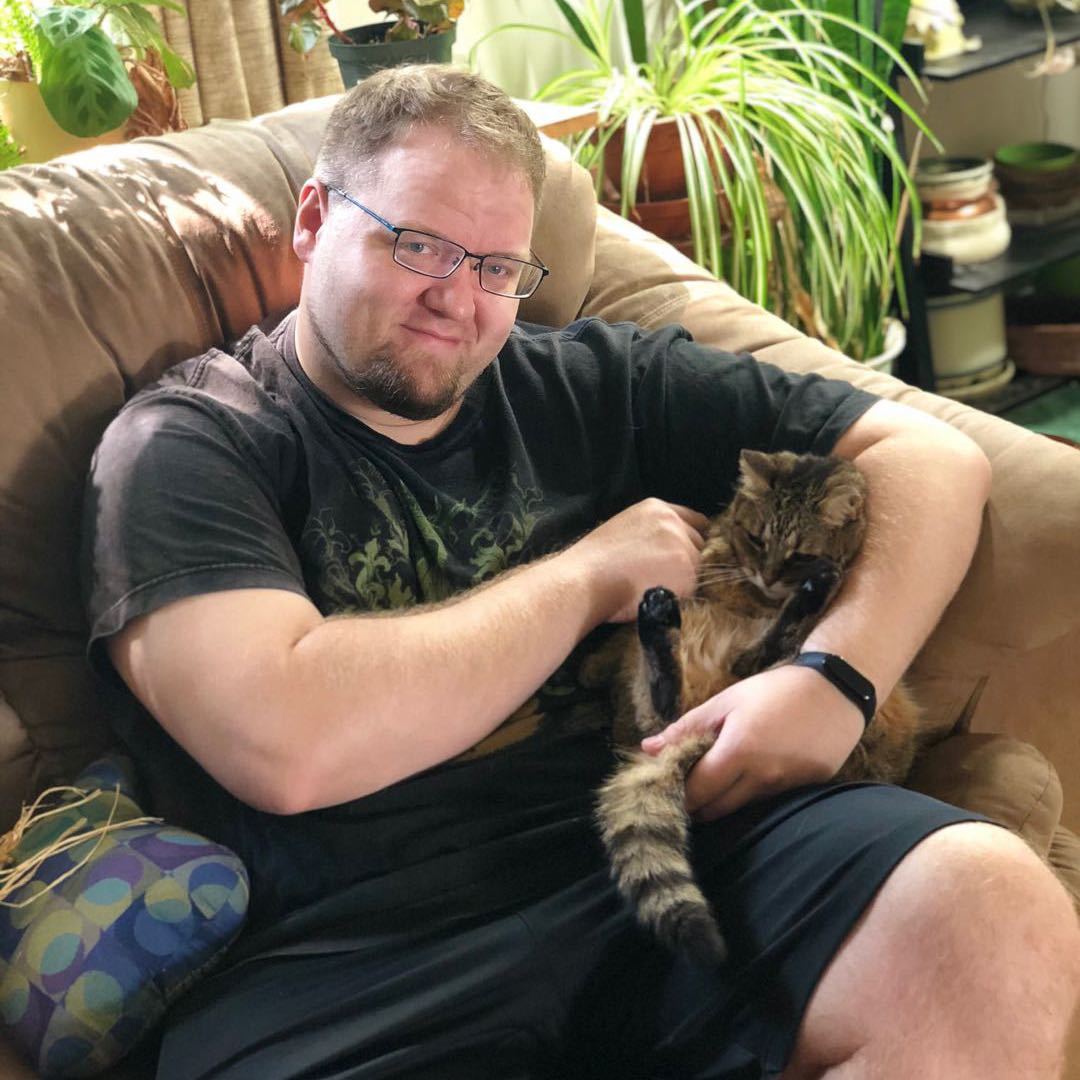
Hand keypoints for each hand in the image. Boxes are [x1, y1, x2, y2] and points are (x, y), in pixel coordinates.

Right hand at [569, 498, 708, 622]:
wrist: (584, 581)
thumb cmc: (594, 562)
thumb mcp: (624, 528)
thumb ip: (651, 531)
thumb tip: (667, 549)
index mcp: (657, 508)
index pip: (695, 520)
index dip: (689, 539)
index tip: (680, 554)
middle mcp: (673, 522)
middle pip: (698, 543)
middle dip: (686, 559)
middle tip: (661, 576)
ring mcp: (683, 546)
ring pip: (697, 566)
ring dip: (683, 579)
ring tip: (654, 587)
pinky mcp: (687, 572)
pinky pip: (693, 587)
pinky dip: (680, 595)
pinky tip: (656, 597)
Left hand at [640, 664, 864, 818]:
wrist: (836, 691)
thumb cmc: (776, 690)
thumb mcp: (727, 701)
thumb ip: (687, 727)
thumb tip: (648, 748)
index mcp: (738, 751)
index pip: (695, 791)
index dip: (674, 791)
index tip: (662, 783)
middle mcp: (762, 778)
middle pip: (714, 809)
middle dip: (692, 803)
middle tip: (681, 784)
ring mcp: (784, 788)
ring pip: (738, 808)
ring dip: (718, 800)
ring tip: (709, 779)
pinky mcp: (803, 791)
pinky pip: (763, 802)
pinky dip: (745, 795)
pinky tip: (742, 776)